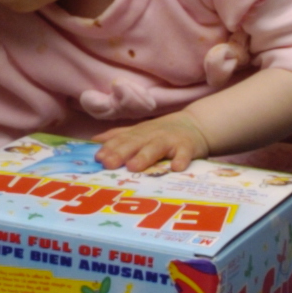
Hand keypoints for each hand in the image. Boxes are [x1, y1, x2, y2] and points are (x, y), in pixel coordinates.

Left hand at [94, 113, 211, 172]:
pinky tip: (176, 168)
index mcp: (139, 133)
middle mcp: (152, 135)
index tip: (98, 158)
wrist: (196, 124)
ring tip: (133, 167)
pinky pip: (185, 154)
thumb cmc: (163, 132)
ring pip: (156, 147)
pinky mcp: (188, 147)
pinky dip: (181, 160)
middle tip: (109, 164)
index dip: (109, 148)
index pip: (121, 139)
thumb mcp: (140, 131)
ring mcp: (170, 140)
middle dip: (121, 152)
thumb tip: (94, 140)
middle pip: (134, 143)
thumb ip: (119, 136)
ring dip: (144, 156)